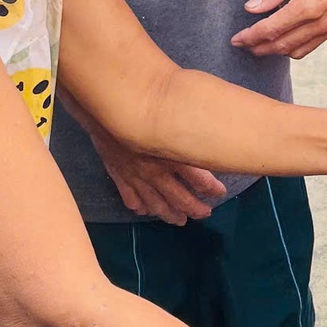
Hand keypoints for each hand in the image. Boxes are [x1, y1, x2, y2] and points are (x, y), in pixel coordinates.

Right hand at [92, 122, 226, 226]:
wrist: (105, 109)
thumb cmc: (142, 106)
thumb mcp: (172, 115)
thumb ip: (190, 128)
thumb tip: (211, 134)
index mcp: (170, 154)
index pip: (197, 178)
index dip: (211, 187)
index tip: (220, 192)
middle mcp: (155, 170)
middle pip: (178, 196)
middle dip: (193, 208)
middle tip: (205, 213)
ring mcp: (136, 176)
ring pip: (155, 203)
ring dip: (169, 213)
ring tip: (180, 220)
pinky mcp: (119, 175)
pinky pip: (130, 197)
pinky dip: (139, 206)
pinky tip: (145, 211)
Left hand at [234, 0, 326, 59]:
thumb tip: (251, 8)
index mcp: (308, 6)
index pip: (271, 29)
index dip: (250, 36)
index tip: (235, 39)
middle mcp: (321, 22)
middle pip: (281, 44)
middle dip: (258, 47)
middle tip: (242, 44)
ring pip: (296, 50)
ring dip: (275, 51)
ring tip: (259, 44)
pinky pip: (311, 46)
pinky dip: (293, 48)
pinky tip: (283, 39)